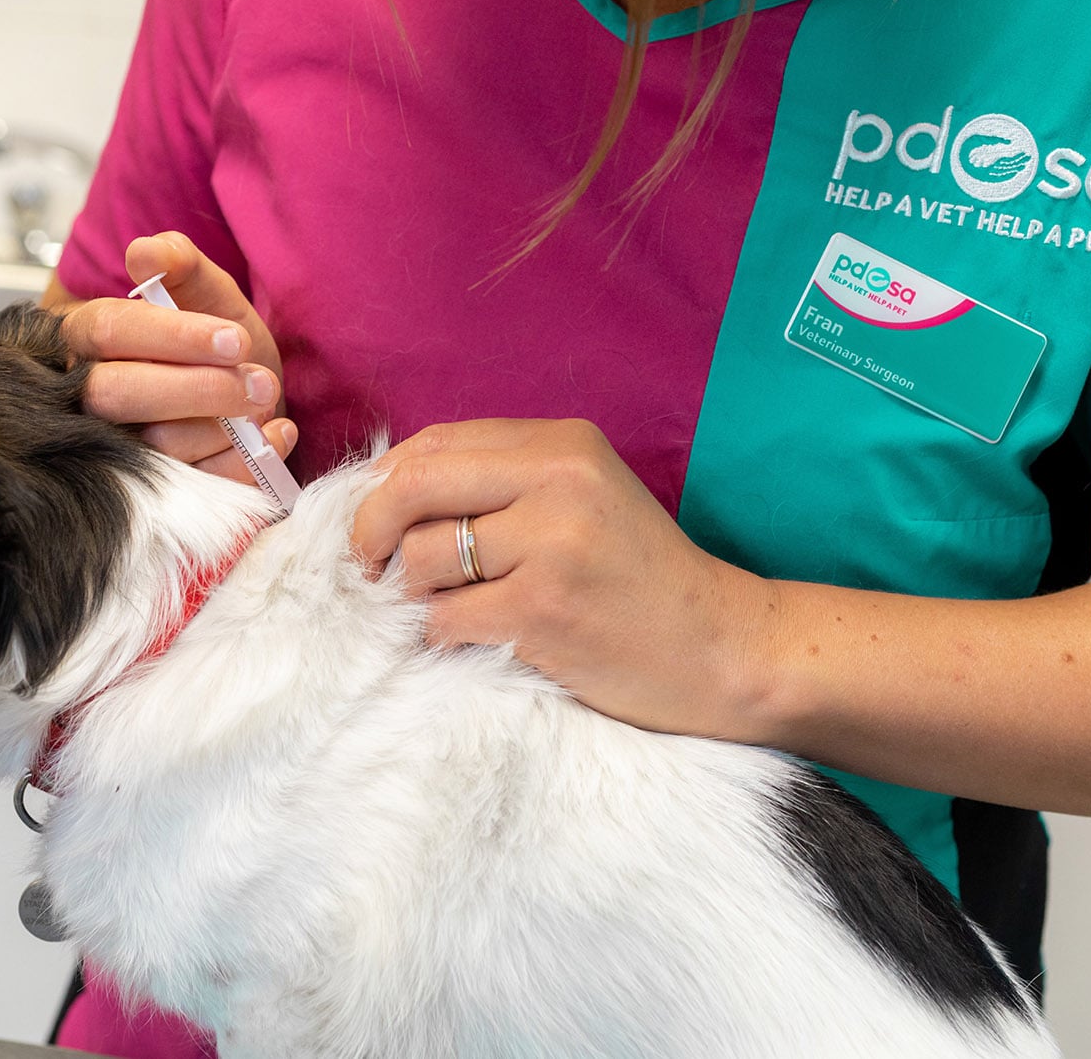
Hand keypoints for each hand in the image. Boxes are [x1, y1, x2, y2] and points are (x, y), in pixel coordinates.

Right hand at [54, 231, 295, 482]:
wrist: (244, 385)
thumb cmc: (214, 335)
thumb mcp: (205, 291)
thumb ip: (181, 264)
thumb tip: (147, 253)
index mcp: (89, 336)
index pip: (110, 331)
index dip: (172, 336)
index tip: (232, 338)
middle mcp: (89, 396)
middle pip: (117, 395)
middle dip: (198, 389)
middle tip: (259, 380)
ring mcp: (120, 447)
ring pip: (156, 447)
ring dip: (224, 426)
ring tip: (266, 399)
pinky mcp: (158, 489)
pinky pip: (193, 487)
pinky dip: (244, 465)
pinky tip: (277, 435)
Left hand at [350, 418, 774, 738]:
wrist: (720, 647)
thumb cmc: (641, 577)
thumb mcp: (585, 498)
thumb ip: (503, 480)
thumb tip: (389, 491)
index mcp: (564, 443)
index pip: (434, 444)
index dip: (385, 484)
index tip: (378, 523)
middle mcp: (557, 481)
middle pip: (412, 488)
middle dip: (371, 531)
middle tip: (370, 568)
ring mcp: (550, 546)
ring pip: (421, 561)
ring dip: (414, 595)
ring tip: (447, 609)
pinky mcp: (542, 611)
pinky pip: (445, 621)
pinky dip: (443, 636)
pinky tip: (476, 640)